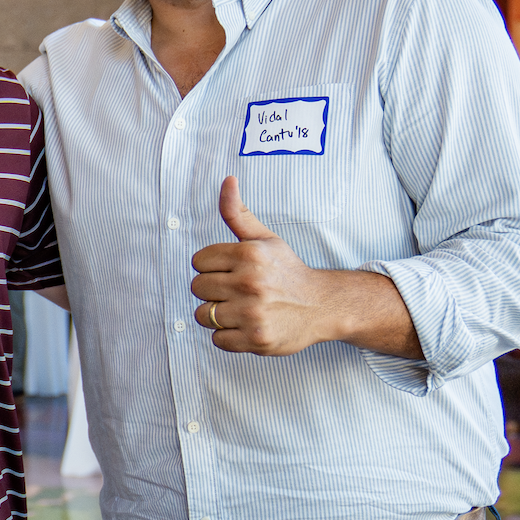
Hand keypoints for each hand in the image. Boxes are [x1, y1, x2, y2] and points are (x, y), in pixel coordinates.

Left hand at [190, 177, 336, 355]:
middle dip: (213, 290)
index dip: (212, 267)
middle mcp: (250, 283)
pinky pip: (217, 339)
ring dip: (218, 315)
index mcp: (248, 254)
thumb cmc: (287, 271)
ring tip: (241, 309)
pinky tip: (247, 325)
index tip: (232, 270)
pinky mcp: (256, 339)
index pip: (198, 262)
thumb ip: (237, 212)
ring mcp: (252, 313)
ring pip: (204, 315)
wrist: (322, 306)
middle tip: (237, 291)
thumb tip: (227, 180)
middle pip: (197, 288)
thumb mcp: (264, 238)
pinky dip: (229, 336)